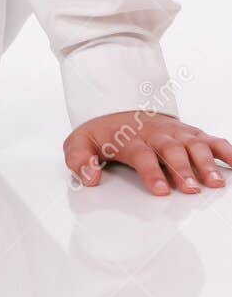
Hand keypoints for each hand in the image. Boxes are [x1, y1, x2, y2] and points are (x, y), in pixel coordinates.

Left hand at [63, 111, 231, 195]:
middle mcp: (156, 134)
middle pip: (171, 150)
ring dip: (205, 162)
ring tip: (214, 182)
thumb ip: (79, 160)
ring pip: (194, 144)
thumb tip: (90, 177)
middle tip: (191, 188)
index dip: (152, 172)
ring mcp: (176, 133)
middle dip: (182, 168)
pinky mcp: (190, 134)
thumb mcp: (79, 143)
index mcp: (131, 138)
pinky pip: (211, 140)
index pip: (142, 155)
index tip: (161, 190)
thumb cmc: (103, 132)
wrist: (119, 107)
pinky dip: (225, 150)